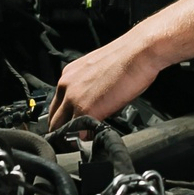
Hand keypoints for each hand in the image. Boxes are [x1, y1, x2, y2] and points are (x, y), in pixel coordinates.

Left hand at [48, 31, 165, 130]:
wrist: (139, 52)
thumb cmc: (128, 60)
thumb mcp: (99, 74)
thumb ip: (90, 90)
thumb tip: (95, 107)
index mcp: (69, 75)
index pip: (57, 105)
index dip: (64, 119)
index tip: (72, 127)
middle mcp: (66, 85)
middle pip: (53, 118)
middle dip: (63, 131)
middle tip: (74, 140)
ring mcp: (74, 98)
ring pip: (60, 127)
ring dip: (71, 137)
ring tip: (83, 142)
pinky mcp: (86, 109)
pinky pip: (77, 133)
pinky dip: (84, 140)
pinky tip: (93, 139)